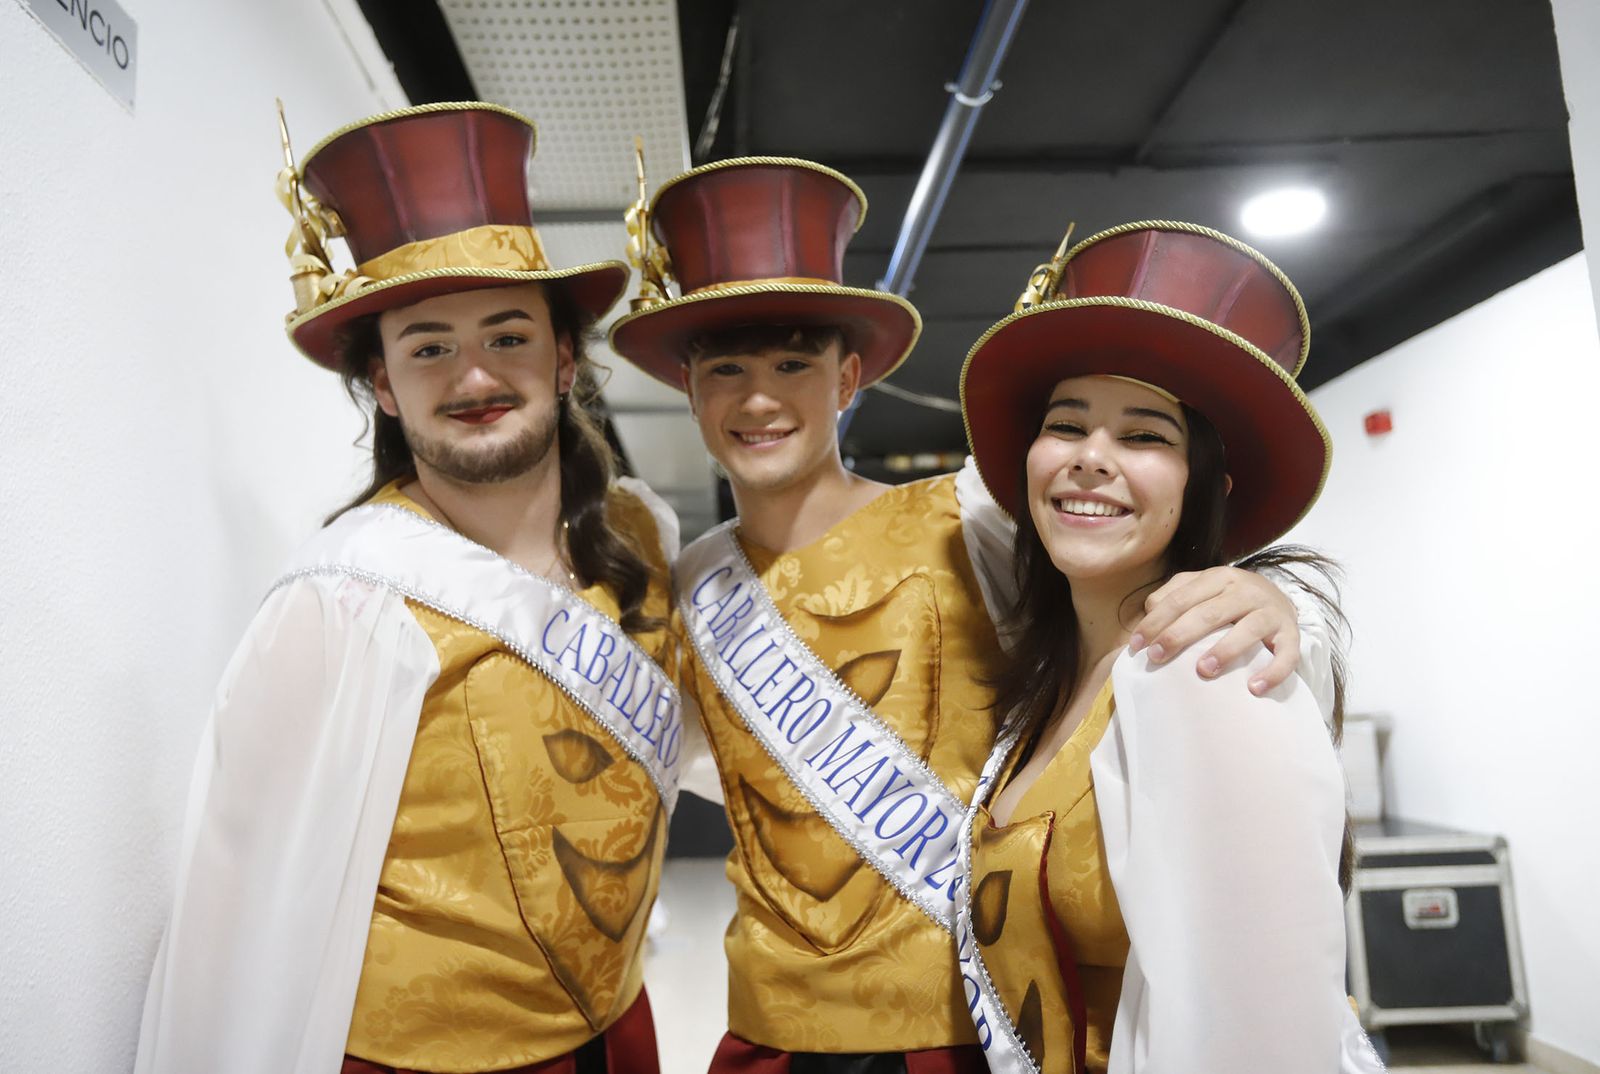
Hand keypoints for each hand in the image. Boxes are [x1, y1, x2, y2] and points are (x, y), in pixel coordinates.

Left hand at [1128, 567, 1300, 694]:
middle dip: (1179, 635)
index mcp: (1218, 577)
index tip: (1137, 645)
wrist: (1278, 598)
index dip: (1156, 622)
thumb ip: (1173, 595)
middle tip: (1157, 657)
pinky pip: (1286, 655)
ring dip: (1225, 651)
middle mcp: (1245, 590)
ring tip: (1203, 671)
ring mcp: (1270, 612)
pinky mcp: (1291, 634)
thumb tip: (1148, 612)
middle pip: (1209, 613)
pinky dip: (1272, 672)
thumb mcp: (1201, 588)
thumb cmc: (1227, 599)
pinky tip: (1254, 688)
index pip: (1180, 599)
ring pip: (1248, 629)